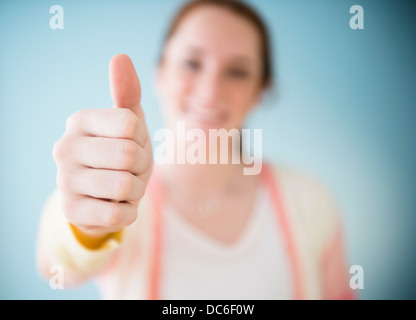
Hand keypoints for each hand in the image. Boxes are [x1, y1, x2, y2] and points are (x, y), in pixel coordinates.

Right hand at [52, 54, 152, 237]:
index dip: (142, 139)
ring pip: (125, 187)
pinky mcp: (71, 211)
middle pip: (129, 156)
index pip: (131, 125)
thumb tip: (120, 56)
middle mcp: (64, 147)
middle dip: (141, 167)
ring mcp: (63, 181)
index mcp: (80, 121)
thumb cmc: (121, 152)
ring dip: (135, 191)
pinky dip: (128, 212)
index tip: (132, 145)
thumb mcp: (129, 124)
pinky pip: (118, 215)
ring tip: (123, 187)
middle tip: (129, 170)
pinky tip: (115, 206)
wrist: (103, 195)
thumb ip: (127, 92)